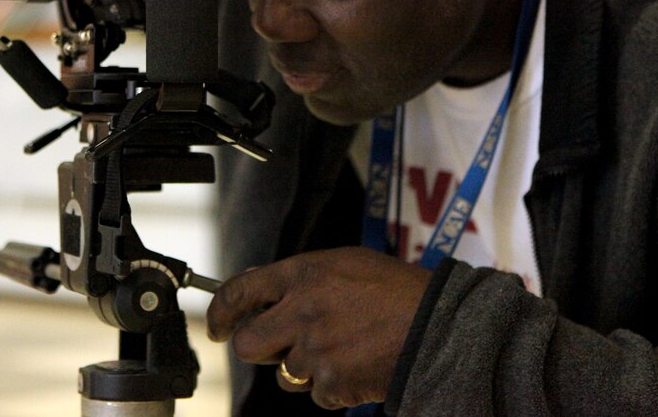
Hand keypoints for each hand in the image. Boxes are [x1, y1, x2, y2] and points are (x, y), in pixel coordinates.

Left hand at [207, 247, 431, 409]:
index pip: (238, 291)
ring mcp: (315, 351)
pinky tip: (357, 365)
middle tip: (278, 345)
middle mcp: (301, 311)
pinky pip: (315, 394)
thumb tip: (258, 286)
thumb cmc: (396, 291)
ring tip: (342, 348)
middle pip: (247, 344)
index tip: (217, 326)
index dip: (220, 312)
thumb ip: (300, 276)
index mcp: (303, 274)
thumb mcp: (345, 263)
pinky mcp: (331, 383)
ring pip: (283, 374)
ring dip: (303, 368)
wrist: (440, 326)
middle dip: (257, 348)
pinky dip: (332, 387)